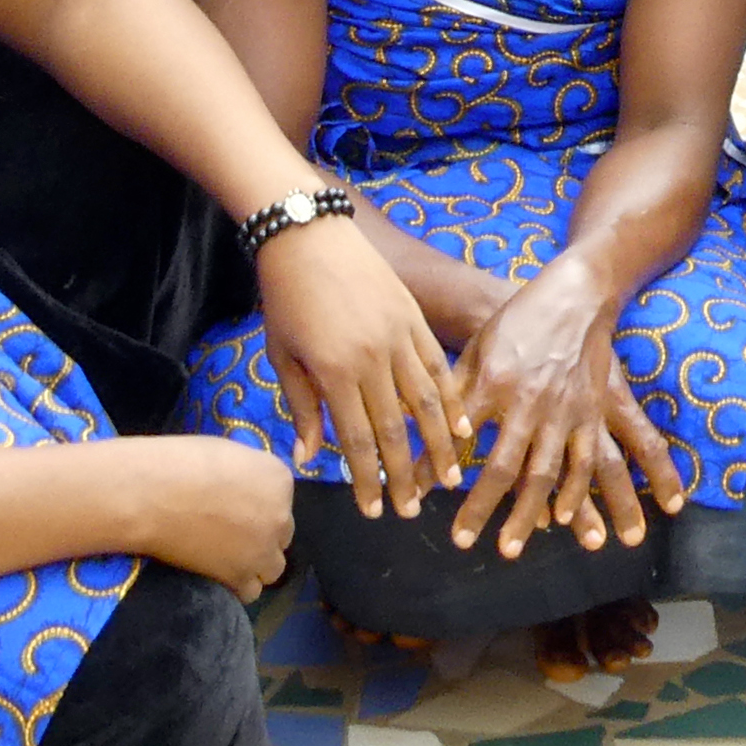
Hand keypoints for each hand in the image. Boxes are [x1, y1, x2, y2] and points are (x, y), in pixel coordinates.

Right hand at [118, 433, 297, 596]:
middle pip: (281, 534)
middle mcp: (280, 516)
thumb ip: (248, 476)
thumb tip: (245, 489)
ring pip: (273, 567)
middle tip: (230, 532)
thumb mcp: (228, 454)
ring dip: (255, 564)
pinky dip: (237, 585)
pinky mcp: (240, 576)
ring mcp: (263, 549)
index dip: (259, 505)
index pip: (282, 501)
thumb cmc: (181, 462)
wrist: (151, 495)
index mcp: (279, 479)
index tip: (236, 506)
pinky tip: (219, 574)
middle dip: (260, 534)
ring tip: (226, 557)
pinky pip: (251, 591)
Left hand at [256, 212, 468, 517]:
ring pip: (428, 401)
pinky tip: (462, 424)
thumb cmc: (285, 297)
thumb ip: (302, 408)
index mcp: (335, 371)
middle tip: (414, 511)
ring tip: (449, 478)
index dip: (368, 479)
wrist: (307, 234)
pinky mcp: (413, 318)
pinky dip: (452, 398)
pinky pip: (438, 366)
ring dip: (439, 445)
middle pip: (397, 428)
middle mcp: (373, 358)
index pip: (357, 439)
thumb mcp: (283, 355)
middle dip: (406, 474)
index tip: (375, 510)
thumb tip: (309, 459)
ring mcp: (399, 336)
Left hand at [451, 265, 685, 560]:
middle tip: (465, 543)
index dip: (437, 469)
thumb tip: (423, 427)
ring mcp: (566, 410)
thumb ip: (455, 390)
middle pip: (504, 468)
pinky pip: (587, 461)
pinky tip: (565, 521)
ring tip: (511, 548)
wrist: (578, 294)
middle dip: (483, 509)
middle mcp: (530, 402)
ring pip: (547, 475)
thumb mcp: (479, 347)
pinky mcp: (594, 413)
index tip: (417, 500)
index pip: (459, 436)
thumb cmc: (519, 320)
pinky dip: (577, 494)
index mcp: (495, 382)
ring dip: (529, 516)